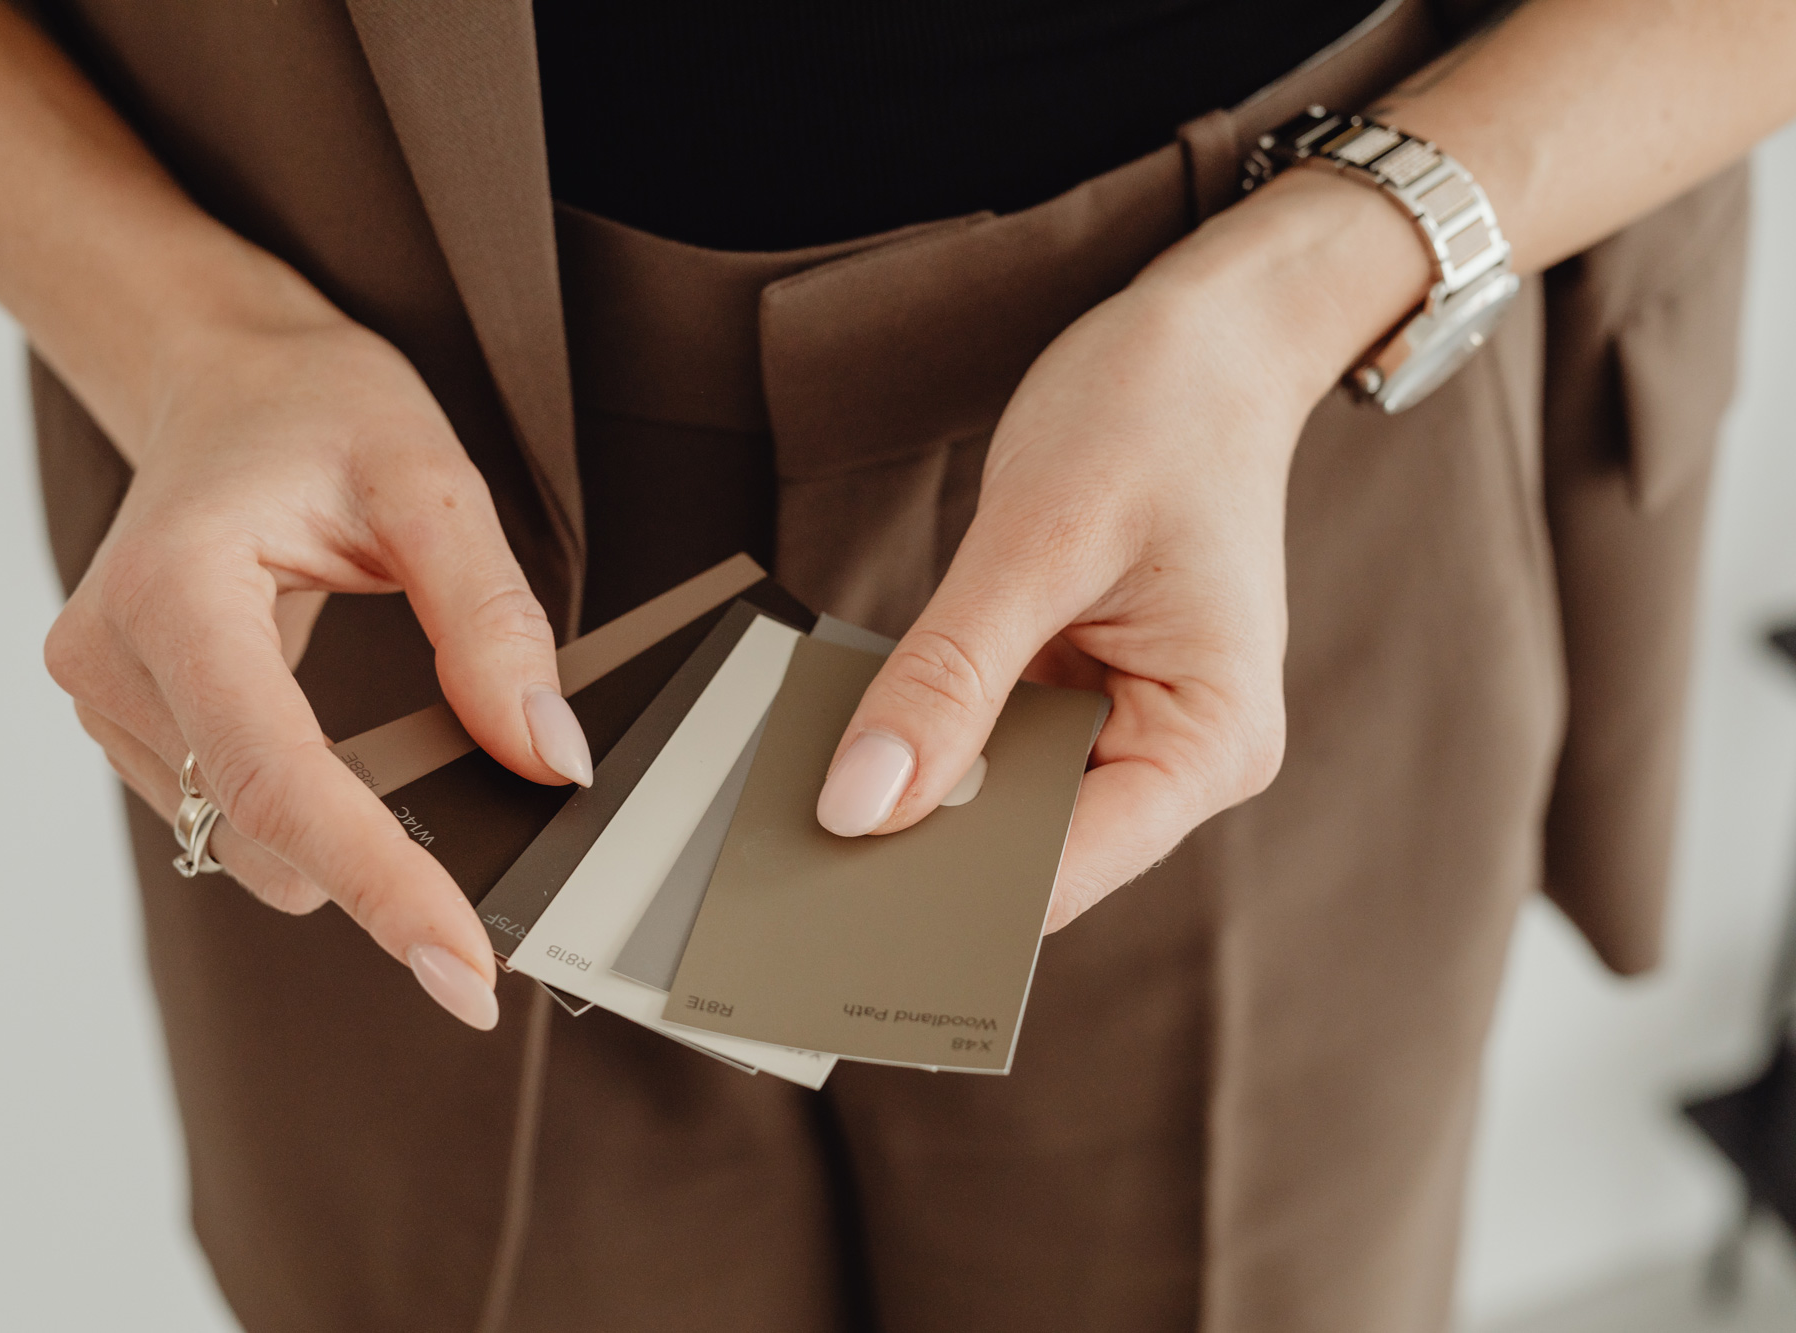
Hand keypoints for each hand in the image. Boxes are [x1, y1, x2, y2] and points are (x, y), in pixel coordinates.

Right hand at [45, 311, 595, 1029]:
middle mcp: (111, 655)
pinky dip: (307, 819)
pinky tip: (352, 775)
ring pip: (240, 840)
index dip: (379, 883)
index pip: (279, 779)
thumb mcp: (432, 483)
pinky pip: (228, 813)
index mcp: (176, 589)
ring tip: (412, 788)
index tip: (462, 967)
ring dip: (340, 847)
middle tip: (487, 919)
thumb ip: (491, 621)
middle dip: (376, 881)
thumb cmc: (317, 411)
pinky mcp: (128, 721)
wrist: (228, 381)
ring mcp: (106, 696)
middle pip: (258, 831)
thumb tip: (546, 756)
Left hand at [814, 172, 1427, 929]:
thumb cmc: (1158, 413)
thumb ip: (948, 677)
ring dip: (920, 787)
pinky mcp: (1084, 693)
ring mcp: (1130, 728)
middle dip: (924, 842)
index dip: (948, 893)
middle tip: (792, 847)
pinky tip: (862, 729)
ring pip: (1003, 803)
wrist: (1213, 339)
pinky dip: (934, 734)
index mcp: (1209, 741)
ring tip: (813, 787)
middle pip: (1031, 851)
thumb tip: (863, 803)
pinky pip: (995, 742)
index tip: (831, 899)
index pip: (1064, 870)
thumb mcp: (1040, 539)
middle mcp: (1179, 756)